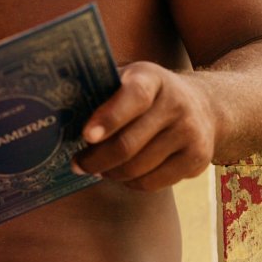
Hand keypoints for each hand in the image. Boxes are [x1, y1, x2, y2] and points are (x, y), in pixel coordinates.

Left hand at [72, 62, 216, 190]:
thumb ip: (103, 89)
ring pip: (138, 168)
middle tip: (77, 164)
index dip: (108, 118)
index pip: (133, 97)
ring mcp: (190, 133)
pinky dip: (131, 183)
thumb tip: (57, 105)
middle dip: (96, 159)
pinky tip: (122, 174)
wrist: (204, 105)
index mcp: (153, 78)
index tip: (85, 136)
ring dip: (111, 172)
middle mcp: (176, 104)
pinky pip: (153, 183)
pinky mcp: (198, 159)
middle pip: (129, 144)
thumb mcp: (130, 78)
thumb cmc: (149, 93)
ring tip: (98, 168)